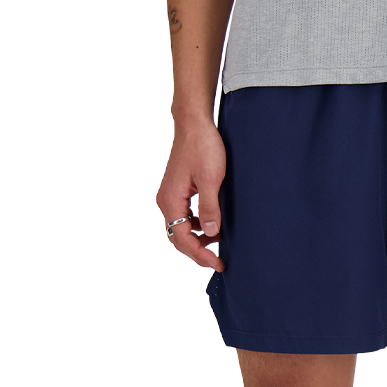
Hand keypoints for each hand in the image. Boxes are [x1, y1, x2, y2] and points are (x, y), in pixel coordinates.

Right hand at [156, 119, 226, 271]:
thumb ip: (209, 208)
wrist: (195, 124)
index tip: (218, 262)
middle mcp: (167, 201)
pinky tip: (213, 228)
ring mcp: (172, 197)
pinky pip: (185, 217)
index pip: (182, 238)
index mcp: (171, 200)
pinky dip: (198, 227)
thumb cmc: (202, 146)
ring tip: (218, 245)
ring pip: (182, 229)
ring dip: (198, 241)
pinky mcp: (179, 192)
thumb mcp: (211, 179)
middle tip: (219, 261)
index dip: (200, 254)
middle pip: (179, 238)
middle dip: (198, 252)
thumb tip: (211, 234)